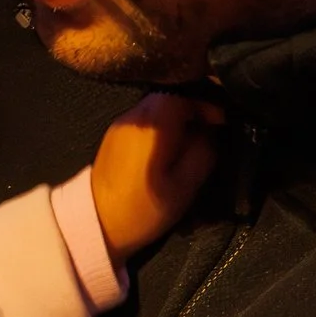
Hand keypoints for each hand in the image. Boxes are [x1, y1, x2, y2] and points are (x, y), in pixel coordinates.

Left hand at [88, 87, 219, 260]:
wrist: (94, 225)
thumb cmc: (142, 208)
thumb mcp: (186, 184)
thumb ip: (204, 149)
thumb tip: (212, 130)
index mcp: (152, 121)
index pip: (188, 91)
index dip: (210, 103)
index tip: (222, 123)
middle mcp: (133, 114)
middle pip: (172, 96)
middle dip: (195, 110)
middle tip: (210, 132)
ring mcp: (119, 124)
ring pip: (158, 108)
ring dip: (178, 120)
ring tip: (191, 143)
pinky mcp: (113, 136)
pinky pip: (145, 120)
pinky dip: (161, 128)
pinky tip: (169, 149)